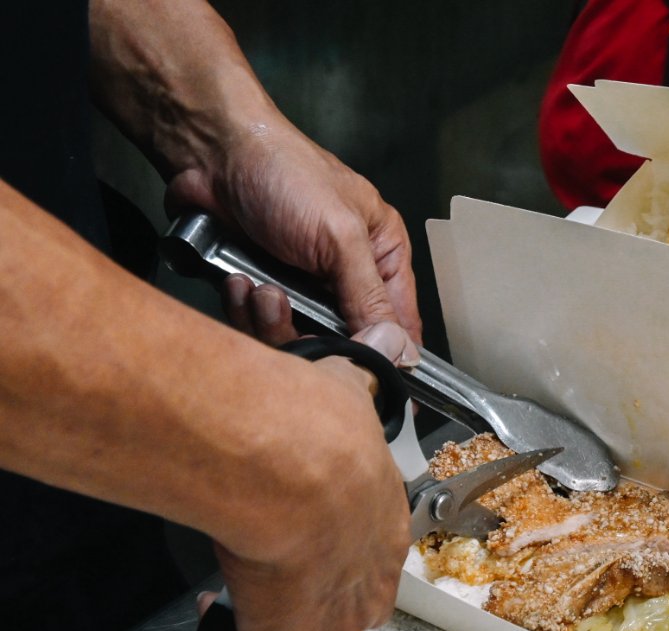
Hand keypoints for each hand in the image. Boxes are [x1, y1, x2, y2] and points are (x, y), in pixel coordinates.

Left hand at [86, 0, 420, 350]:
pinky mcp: (263, 288)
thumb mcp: (340, 237)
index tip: (377, 384)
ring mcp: (303, 284)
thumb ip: (371, 298)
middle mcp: (346, 274)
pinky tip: (237, 282)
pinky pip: (259, 326)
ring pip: (298, 337)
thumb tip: (400, 350)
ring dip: (271, 321)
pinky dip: (245, 310)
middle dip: (314, 335)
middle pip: (345, 340)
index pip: (401, 322)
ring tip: (259, 289)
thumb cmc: (284, 173)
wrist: (210, 152)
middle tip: (290, 312)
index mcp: (382, 253)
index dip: (392, 355)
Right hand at [194, 321, 412, 630]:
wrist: (288, 459)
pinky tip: (217, 630)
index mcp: (384, 522)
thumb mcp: (350, 388)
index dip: (335, 560)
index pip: (374, 564)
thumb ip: (363, 374)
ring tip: (238, 623)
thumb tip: (384, 344)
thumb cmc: (315, 424)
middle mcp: (367, 578)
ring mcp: (333, 618)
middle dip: (308, 616)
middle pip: (351, 623)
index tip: (296, 543)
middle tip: (265, 593)